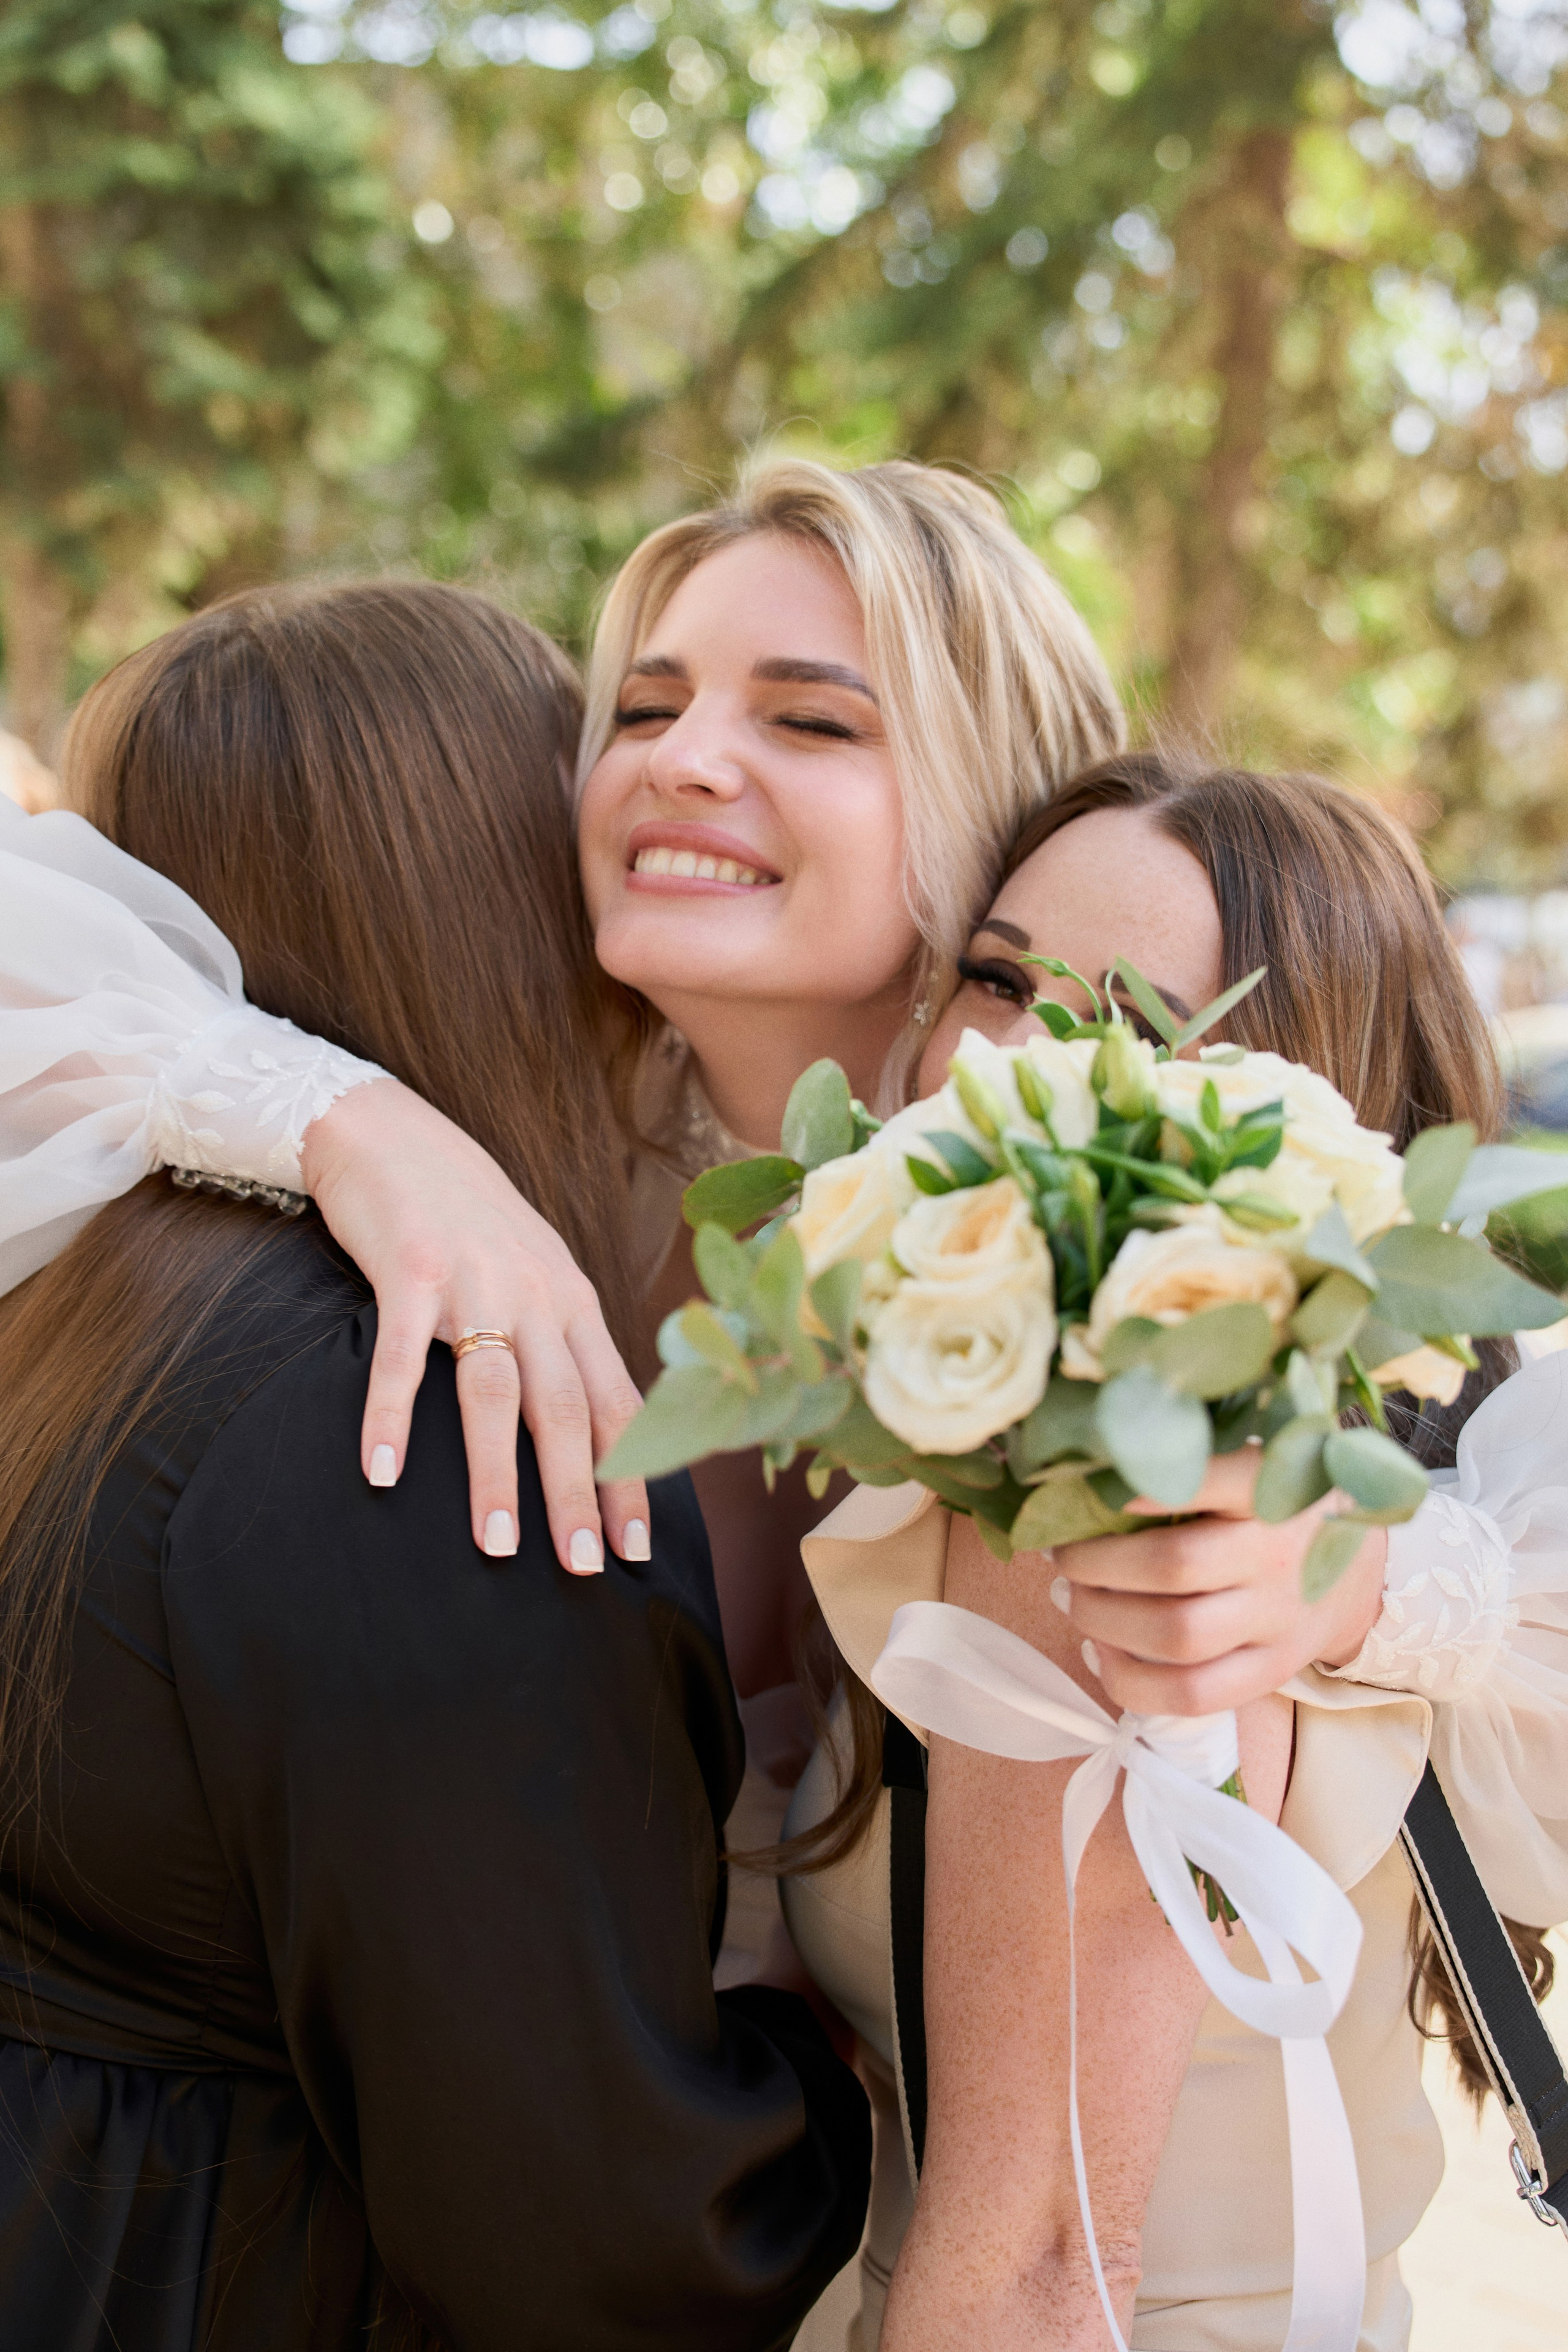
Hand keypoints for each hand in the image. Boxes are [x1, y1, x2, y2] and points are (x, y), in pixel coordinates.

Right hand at [302, 1078, 648, 1572]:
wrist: (395, 1134)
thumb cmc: (472, 1219)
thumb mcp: (536, 1273)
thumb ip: (562, 1342)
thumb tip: (594, 1429)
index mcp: (573, 1302)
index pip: (616, 1403)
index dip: (630, 1476)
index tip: (636, 1548)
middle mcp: (536, 1294)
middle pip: (565, 1408)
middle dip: (578, 1492)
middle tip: (582, 1566)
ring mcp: (474, 1281)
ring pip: (494, 1392)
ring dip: (497, 1473)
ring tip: (496, 1546)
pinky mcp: (409, 1270)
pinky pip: (401, 1358)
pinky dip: (393, 1418)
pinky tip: (383, 1474)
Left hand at [1050, 1448, 1388, 1714]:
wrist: (1357, 1570)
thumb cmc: (1274, 1506)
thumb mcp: (1250, 1464)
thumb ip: (1188, 1461)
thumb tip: (1084, 1471)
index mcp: (1270, 1487)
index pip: (1205, 1480)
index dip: (1141, 1487)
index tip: (1093, 1488)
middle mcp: (1277, 1554)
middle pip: (1170, 1566)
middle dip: (1094, 1563)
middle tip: (1064, 1554)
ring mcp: (1277, 1621)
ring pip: (1174, 1636)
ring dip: (1101, 1619)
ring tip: (1073, 1598)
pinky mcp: (1269, 1672)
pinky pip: (1189, 1695)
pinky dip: (1128, 1679)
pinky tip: (1100, 1650)